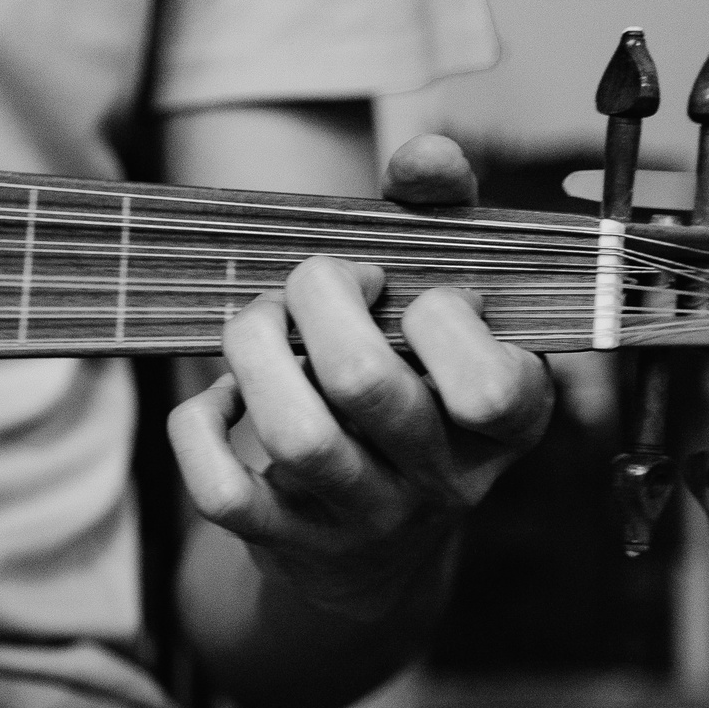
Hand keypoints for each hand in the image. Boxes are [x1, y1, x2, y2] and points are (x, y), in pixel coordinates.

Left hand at [167, 134, 552, 623]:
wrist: (379, 551)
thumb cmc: (418, 384)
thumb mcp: (451, 303)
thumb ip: (445, 216)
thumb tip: (426, 157)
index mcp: (508, 421)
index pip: (487, 382)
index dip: (436, 314)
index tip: (408, 290)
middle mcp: (444, 480)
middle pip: (365, 384)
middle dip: (316, 300)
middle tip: (312, 281)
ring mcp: (365, 519)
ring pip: (294, 438)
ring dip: (254, 350)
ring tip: (258, 323)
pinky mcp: (289, 546)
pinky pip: (223, 493)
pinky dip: (201, 428)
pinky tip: (220, 397)